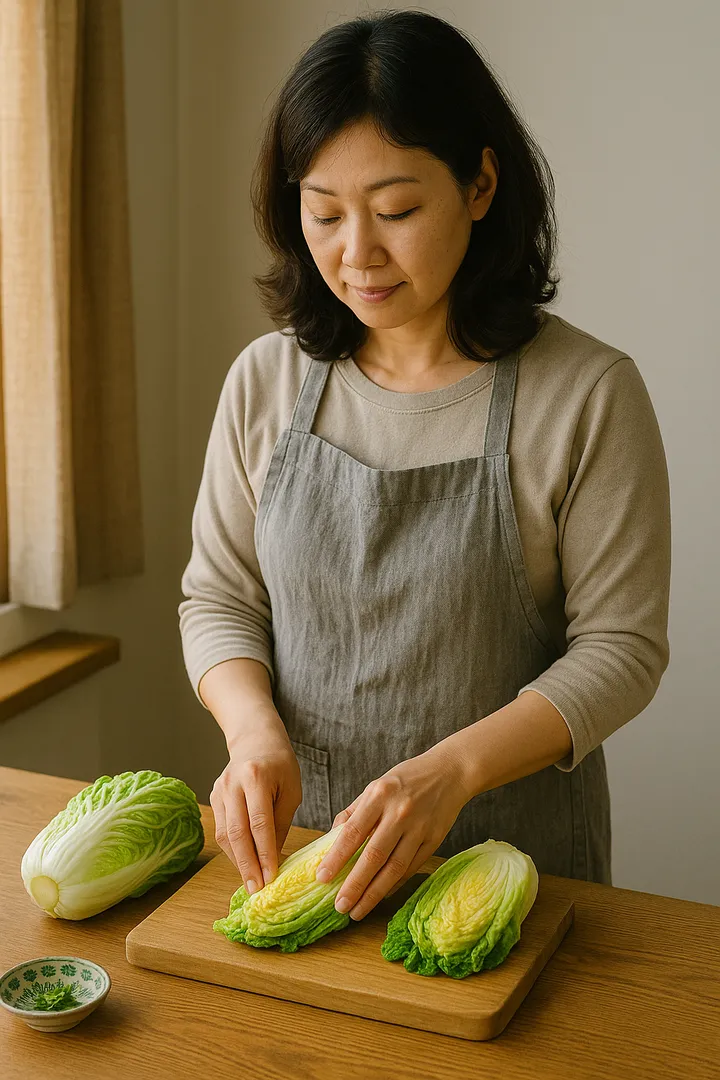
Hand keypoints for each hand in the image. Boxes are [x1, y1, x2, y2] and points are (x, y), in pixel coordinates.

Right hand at [210, 713, 301, 895]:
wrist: (256, 739)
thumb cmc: (281, 765)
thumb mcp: (291, 790)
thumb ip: (281, 823)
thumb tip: (273, 859)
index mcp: (256, 777)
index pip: (259, 822)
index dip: (264, 852)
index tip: (271, 876)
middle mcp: (233, 783)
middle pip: (236, 832)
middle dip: (247, 864)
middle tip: (257, 888)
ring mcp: (219, 789)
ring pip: (224, 834)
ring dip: (238, 861)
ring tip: (251, 880)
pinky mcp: (214, 796)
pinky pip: (221, 829)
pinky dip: (232, 849)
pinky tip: (244, 862)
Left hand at [314, 744, 468, 920]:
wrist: (449, 772)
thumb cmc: (406, 779)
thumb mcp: (376, 786)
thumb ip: (354, 812)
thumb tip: (331, 840)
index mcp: (379, 795)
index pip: (353, 832)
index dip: (336, 857)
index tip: (322, 878)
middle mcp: (399, 812)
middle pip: (374, 856)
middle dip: (355, 885)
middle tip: (340, 906)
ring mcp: (419, 828)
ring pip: (394, 868)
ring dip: (374, 893)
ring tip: (358, 910)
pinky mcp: (434, 840)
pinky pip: (411, 868)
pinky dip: (394, 884)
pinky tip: (380, 896)